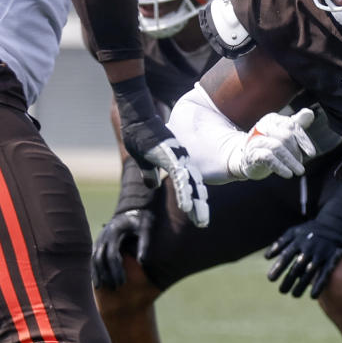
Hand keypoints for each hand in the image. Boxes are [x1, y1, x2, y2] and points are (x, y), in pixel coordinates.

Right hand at [91, 209, 152, 288]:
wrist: (133, 207)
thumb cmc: (142, 219)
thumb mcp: (146, 228)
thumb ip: (144, 244)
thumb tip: (143, 262)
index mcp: (114, 233)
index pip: (112, 256)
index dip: (116, 270)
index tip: (122, 282)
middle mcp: (104, 236)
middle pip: (101, 259)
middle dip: (107, 274)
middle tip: (117, 287)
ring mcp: (99, 238)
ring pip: (94, 259)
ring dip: (98, 273)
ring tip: (104, 287)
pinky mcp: (99, 241)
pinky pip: (94, 257)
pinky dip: (95, 268)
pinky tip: (99, 280)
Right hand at [114, 76, 209, 226]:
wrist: (138, 119)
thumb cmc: (141, 136)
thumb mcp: (145, 159)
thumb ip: (150, 172)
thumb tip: (152, 185)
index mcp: (178, 164)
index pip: (189, 185)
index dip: (194, 199)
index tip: (197, 215)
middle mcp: (183, 163)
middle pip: (195, 188)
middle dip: (199, 207)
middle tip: (203, 223)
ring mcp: (179, 161)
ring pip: (192, 187)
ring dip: (196, 205)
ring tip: (201, 221)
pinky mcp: (173, 159)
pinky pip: (181, 180)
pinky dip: (185, 194)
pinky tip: (187, 207)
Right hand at [231, 108, 316, 179]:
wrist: (247, 159)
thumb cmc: (270, 145)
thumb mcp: (284, 133)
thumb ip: (297, 123)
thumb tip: (310, 113)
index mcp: (273, 119)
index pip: (292, 126)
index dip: (303, 140)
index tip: (311, 153)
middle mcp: (263, 126)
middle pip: (286, 136)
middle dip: (296, 152)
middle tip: (300, 164)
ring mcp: (256, 140)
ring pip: (278, 147)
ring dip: (291, 161)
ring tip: (299, 171)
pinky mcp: (252, 154)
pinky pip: (269, 158)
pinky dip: (280, 167)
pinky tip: (288, 174)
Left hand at [263, 167, 341, 297]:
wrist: (335, 224)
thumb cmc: (310, 230)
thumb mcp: (294, 232)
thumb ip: (280, 243)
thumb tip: (266, 257)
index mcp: (298, 241)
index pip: (286, 256)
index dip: (278, 268)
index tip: (270, 279)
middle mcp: (309, 247)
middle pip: (297, 267)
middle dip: (288, 280)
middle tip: (282, 291)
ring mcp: (321, 253)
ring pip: (310, 273)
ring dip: (302, 285)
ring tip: (294, 295)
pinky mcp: (332, 258)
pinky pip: (325, 274)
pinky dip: (319, 285)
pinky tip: (312, 296)